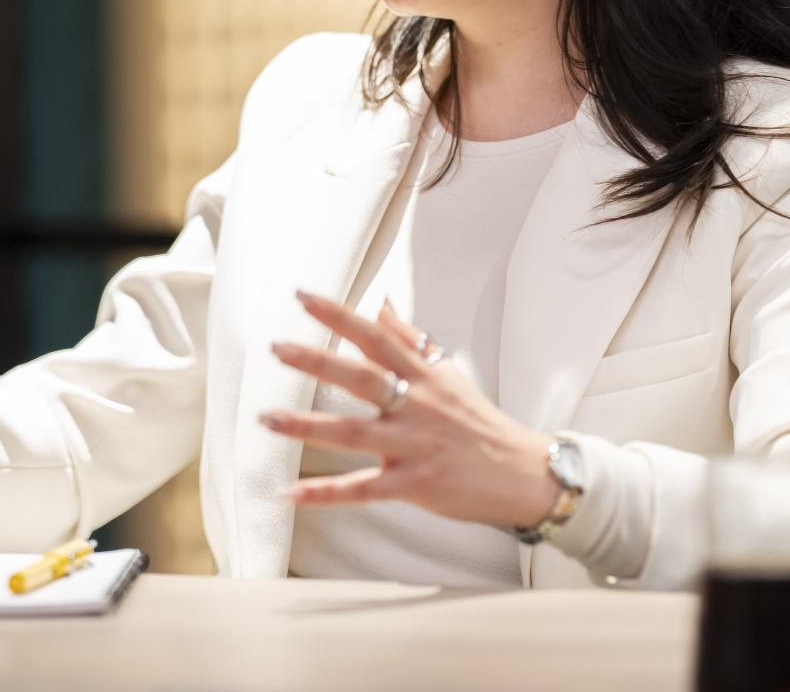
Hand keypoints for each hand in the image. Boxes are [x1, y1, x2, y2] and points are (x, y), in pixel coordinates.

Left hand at [259, 290, 562, 528]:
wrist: (523, 473)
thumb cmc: (479, 422)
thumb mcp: (448, 374)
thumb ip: (412, 340)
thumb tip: (382, 305)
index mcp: (423, 375)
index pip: (376, 335)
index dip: (338, 315)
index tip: (302, 296)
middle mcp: (418, 405)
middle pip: (361, 378)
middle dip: (317, 361)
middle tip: (276, 348)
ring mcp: (416, 446)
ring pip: (354, 433)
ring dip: (306, 427)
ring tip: (265, 419)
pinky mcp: (416, 484)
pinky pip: (364, 489)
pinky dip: (326, 493)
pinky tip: (291, 492)